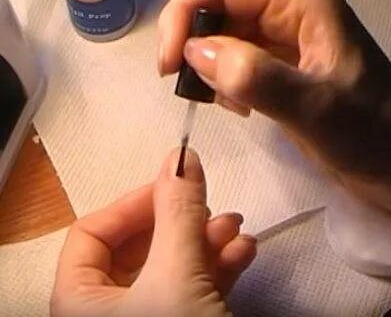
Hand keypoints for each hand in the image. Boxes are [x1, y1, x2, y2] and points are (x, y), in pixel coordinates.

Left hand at [51, 149, 255, 316]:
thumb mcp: (178, 275)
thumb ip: (179, 212)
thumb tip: (181, 155)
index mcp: (81, 301)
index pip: (92, 233)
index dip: (133, 203)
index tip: (174, 185)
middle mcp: (110, 311)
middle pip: (140, 246)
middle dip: (182, 222)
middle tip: (211, 205)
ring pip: (173, 265)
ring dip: (207, 241)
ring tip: (237, 228)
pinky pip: (196, 287)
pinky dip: (219, 266)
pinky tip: (243, 251)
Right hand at [157, 0, 390, 219]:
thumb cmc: (374, 134)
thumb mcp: (317, 108)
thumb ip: (257, 77)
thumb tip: (195, 52)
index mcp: (300, 1)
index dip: (184, 17)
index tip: (169, 69)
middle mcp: (291, 12)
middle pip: (219, 8)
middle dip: (194, 44)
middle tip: (188, 90)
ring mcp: (288, 42)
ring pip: (226, 38)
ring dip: (210, 66)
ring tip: (223, 104)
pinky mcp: (286, 71)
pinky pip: (239, 63)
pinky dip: (227, 84)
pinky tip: (240, 110)